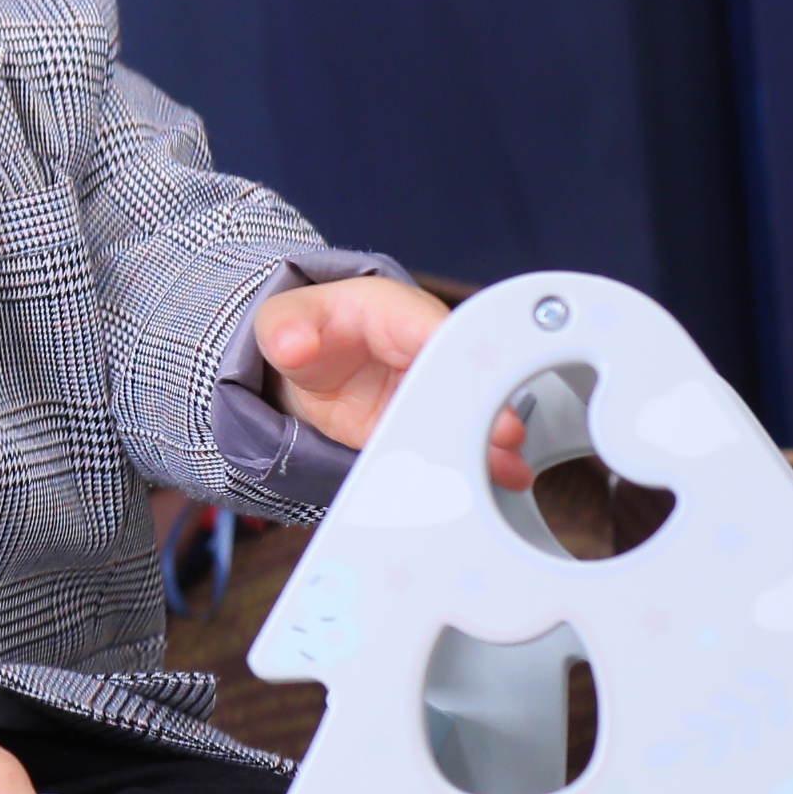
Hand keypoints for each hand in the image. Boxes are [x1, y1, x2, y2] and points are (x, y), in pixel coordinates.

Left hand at [255, 275, 535, 487]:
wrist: (307, 365)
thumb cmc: (312, 327)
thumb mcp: (285, 317)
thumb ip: (285, 325)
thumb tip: (292, 343)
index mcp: (397, 313)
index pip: (434, 326)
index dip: (458, 351)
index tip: (475, 374)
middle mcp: (426, 353)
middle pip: (465, 374)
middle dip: (486, 402)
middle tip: (506, 432)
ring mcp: (429, 394)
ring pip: (467, 414)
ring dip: (489, 440)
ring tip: (507, 467)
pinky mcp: (421, 430)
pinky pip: (447, 447)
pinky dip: (471, 464)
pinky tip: (495, 480)